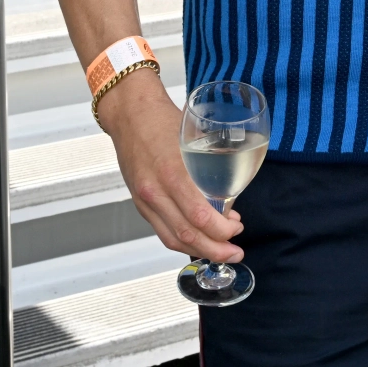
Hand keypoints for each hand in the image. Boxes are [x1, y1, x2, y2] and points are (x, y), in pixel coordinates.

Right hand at [96, 71, 244, 262]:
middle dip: (215, 249)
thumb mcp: (195, 137)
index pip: (200, 216)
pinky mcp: (140, 203)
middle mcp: (156, 191)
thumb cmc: (163, 121)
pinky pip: (162, 231)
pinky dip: (182, 241)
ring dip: (199, 251)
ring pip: (173, 239)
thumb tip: (233, 187)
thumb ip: (212, 162)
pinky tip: (198, 242)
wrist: (130, 114)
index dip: (222, 230)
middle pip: (188, 234)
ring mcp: (146, 200)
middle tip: (235, 251)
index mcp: (173, 172)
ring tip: (221, 252)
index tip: (238, 227)